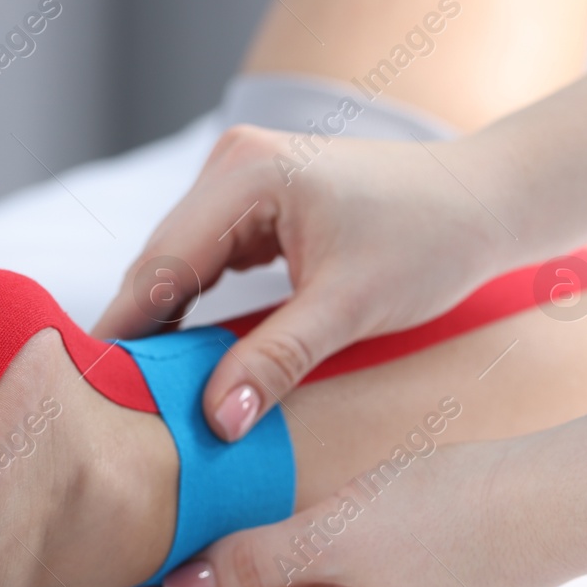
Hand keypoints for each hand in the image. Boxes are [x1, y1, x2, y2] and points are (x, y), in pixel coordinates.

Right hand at [93, 126, 509, 440]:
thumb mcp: (350, 309)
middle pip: (158, 265)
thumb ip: (275, 362)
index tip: (99, 394)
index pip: (160, 266)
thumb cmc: (432, 241)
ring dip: (165, 325)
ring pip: (176, 267)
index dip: (126, 332)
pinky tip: (185, 356)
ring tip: (145, 391)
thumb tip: (215, 421)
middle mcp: (229, 164)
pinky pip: (203, 263)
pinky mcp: (252, 201)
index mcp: (245, 174)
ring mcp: (238, 178)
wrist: (486, 202)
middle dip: (141, 333)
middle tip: (118, 408)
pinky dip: (193, 309)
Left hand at [114, 437, 564, 586]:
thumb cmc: (454, 513)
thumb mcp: (336, 531)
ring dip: (240, 577)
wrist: (556, 496)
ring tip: (179, 540)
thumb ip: (252, 560)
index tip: (114, 578)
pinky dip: (286, 567)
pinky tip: (248, 534)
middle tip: (136, 554)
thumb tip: (184, 586)